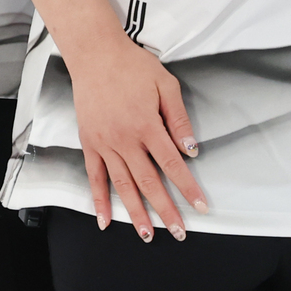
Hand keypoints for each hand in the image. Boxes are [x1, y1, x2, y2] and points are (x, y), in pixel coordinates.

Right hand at [69, 34, 206, 240]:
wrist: (95, 55)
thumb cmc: (133, 66)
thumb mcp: (165, 84)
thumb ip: (179, 118)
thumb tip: (191, 148)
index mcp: (147, 125)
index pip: (173, 164)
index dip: (188, 188)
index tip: (201, 206)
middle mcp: (126, 140)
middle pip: (149, 183)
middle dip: (166, 210)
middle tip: (179, 232)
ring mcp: (105, 144)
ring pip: (123, 186)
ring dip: (136, 213)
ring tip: (148, 235)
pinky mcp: (89, 143)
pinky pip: (95, 177)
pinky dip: (99, 200)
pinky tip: (105, 219)